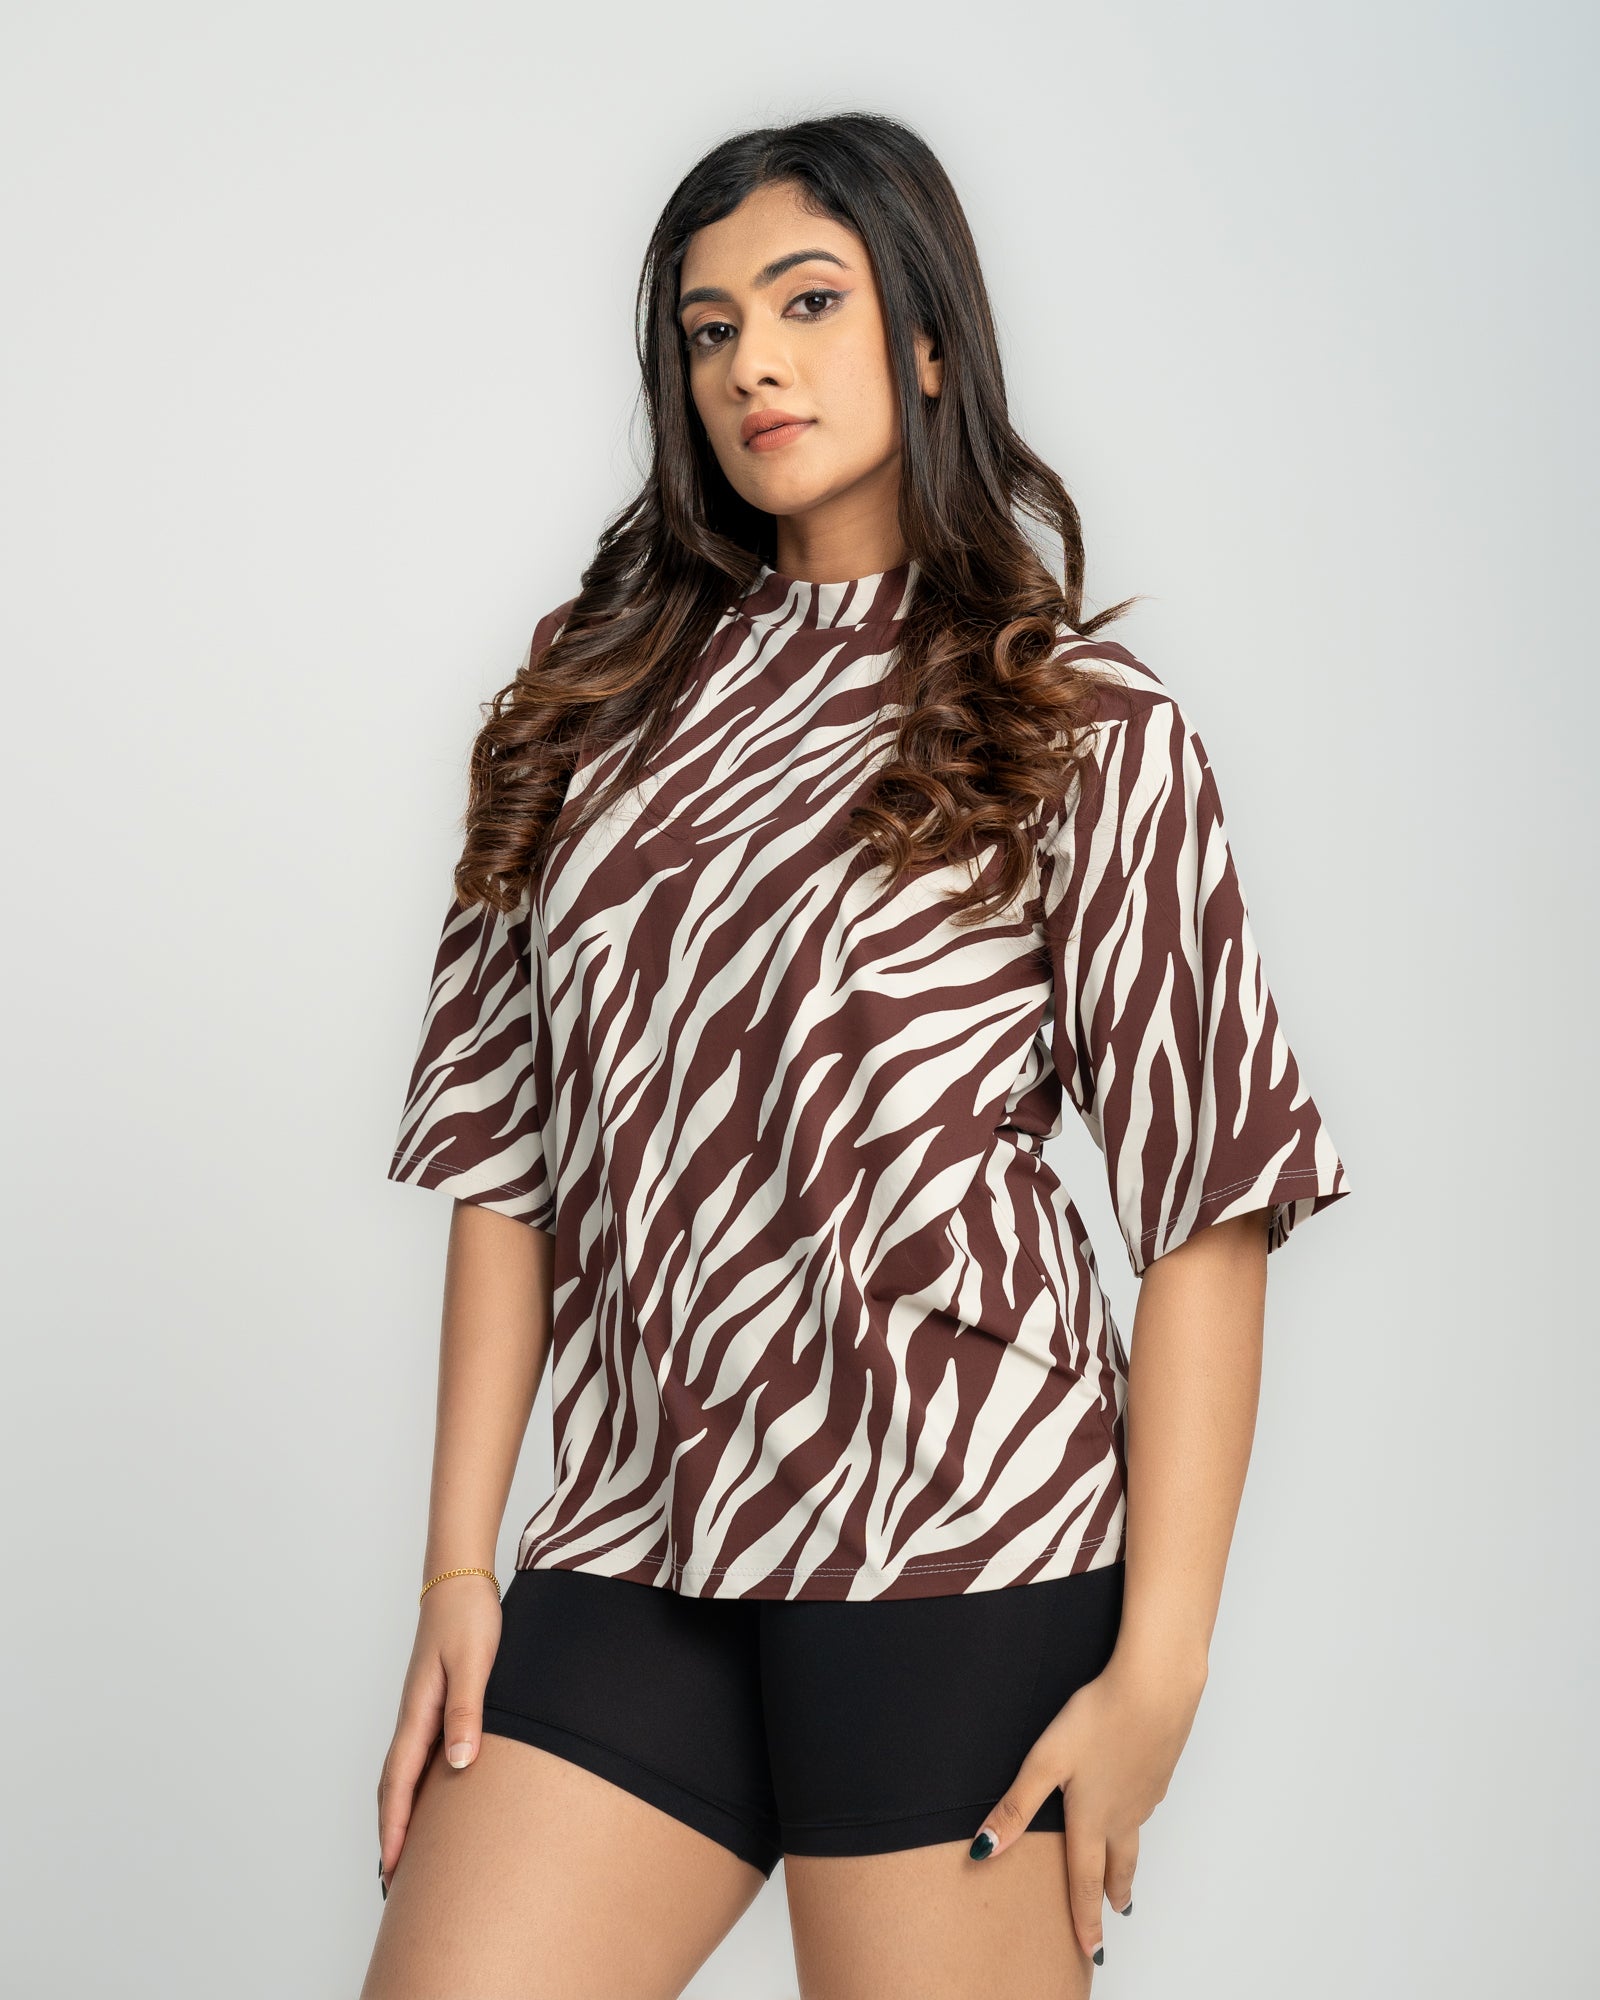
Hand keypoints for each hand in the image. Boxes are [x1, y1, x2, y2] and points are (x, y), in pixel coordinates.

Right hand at [376, 1574, 502, 1897]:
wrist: (459, 1580)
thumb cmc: (468, 1618)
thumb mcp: (474, 1664)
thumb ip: (467, 1712)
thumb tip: (461, 1764)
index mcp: (419, 1714)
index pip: (398, 1783)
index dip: (394, 1828)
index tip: (391, 1869)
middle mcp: (414, 1717)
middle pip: (393, 1786)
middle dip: (392, 1831)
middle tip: (395, 1878)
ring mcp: (422, 1710)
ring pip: (405, 1772)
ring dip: (402, 1811)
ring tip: (410, 1850)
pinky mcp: (434, 1701)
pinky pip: (420, 1754)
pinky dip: (417, 1785)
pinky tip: (434, 1796)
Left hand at [966, 1645, 1206, 1965]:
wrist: (1155, 1689)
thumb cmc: (1098, 1720)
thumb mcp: (1046, 1761)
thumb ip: (1016, 1806)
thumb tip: (984, 1849)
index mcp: (1091, 1818)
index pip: (1085, 1881)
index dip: (1085, 1918)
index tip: (1092, 1950)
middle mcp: (1123, 1814)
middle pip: (1119, 1865)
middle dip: (1114, 1893)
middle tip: (1117, 1913)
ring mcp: (1146, 1793)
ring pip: (1135, 1837)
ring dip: (1129, 1861)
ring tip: (1124, 1873)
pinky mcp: (1160, 1769)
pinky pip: (1146, 1807)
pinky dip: (1139, 1821)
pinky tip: (1134, 1805)